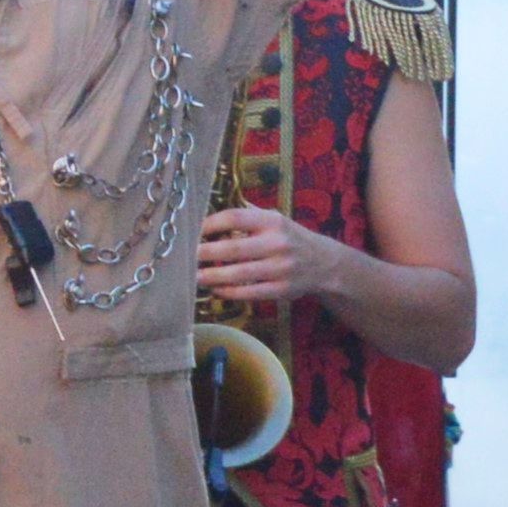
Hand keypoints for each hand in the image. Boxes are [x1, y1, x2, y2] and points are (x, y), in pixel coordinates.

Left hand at [195, 204, 329, 306]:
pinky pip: (249, 293)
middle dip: (205, 253)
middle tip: (183, 258)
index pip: (235, 218)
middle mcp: (277, 243)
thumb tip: (207, 213)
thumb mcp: (274, 219)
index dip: (210, 224)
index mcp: (272, 221)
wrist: (324, 262)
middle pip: (233, 248)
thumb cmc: (288, 237)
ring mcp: (281, 268)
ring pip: (239, 274)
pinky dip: (229, 292)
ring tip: (193, 277)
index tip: (191, 231)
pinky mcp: (282, 290)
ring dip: (212, 276)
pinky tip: (215, 289)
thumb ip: (245, 216)